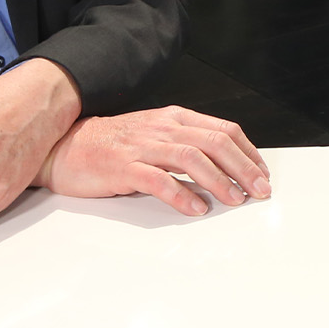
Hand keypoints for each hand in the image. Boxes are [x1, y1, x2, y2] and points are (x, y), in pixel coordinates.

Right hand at [37, 107, 269, 216]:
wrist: (65, 146)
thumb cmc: (114, 145)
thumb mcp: (157, 135)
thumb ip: (188, 145)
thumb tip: (227, 168)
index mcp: (175, 118)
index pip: (224, 130)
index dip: (248, 153)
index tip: (262, 174)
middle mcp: (163, 128)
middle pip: (215, 142)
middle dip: (243, 168)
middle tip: (260, 191)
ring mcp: (143, 146)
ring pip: (191, 158)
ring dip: (219, 181)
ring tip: (235, 200)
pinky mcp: (123, 167)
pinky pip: (158, 180)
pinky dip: (181, 195)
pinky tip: (196, 209)